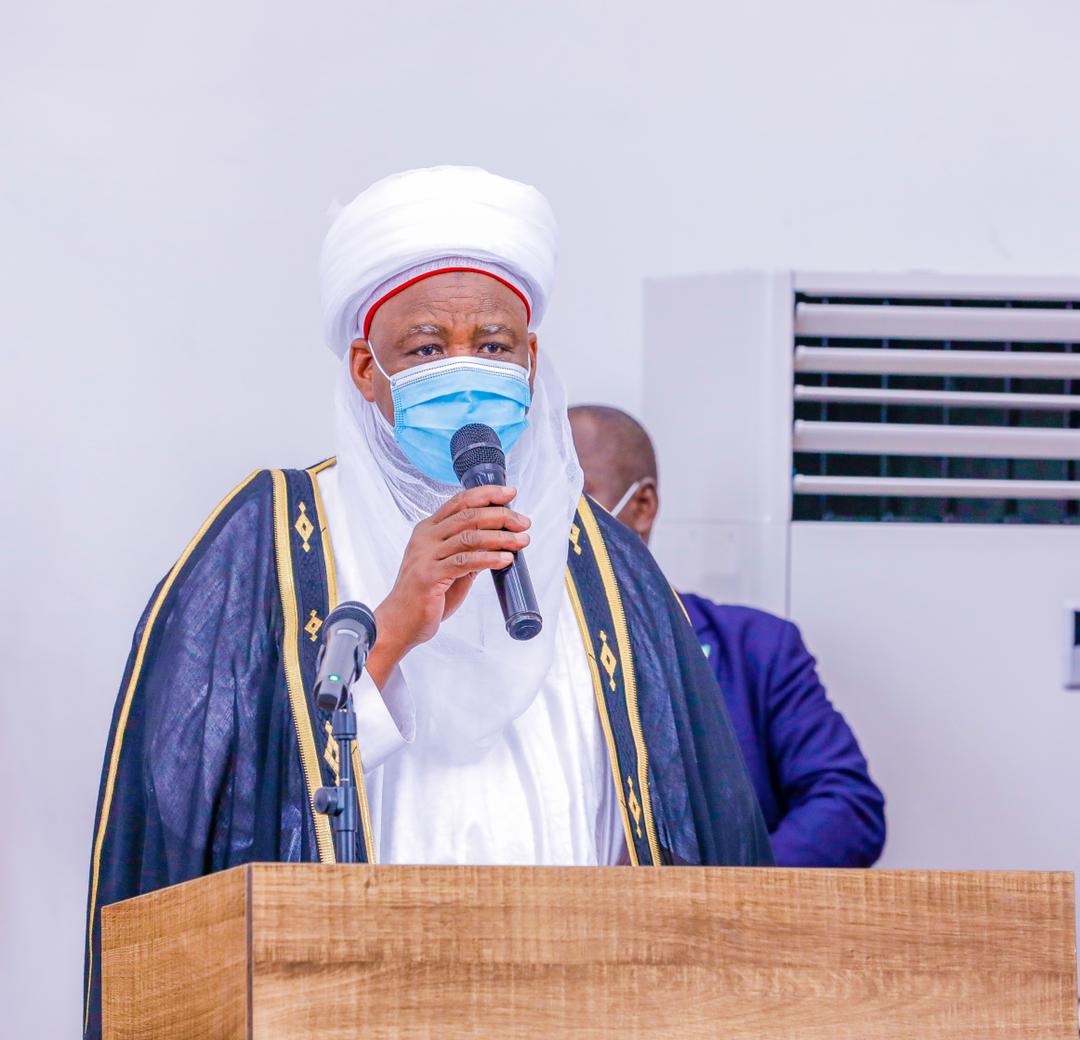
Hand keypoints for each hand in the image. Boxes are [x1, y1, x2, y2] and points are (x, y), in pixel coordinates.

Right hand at [365, 485, 530, 687]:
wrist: (400, 622)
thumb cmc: (426, 595)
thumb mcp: (449, 566)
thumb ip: (468, 551)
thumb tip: (498, 540)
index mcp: (428, 530)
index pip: (460, 501)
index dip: (487, 494)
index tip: (510, 493)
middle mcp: (425, 538)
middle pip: (468, 516)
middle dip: (501, 516)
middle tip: (523, 523)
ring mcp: (425, 556)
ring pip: (470, 537)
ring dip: (501, 537)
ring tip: (522, 541)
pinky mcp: (429, 576)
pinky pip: (465, 562)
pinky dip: (489, 558)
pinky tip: (506, 559)